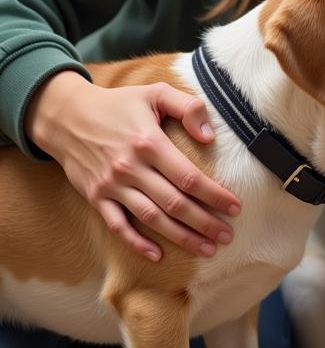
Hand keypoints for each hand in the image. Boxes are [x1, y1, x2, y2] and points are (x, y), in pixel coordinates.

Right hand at [25, 70, 240, 262]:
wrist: (66, 116)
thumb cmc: (118, 104)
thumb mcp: (155, 92)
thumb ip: (187, 107)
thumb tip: (209, 136)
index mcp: (149, 143)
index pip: (189, 177)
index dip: (215, 195)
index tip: (235, 207)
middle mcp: (131, 168)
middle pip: (175, 203)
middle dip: (205, 223)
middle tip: (227, 236)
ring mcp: (112, 185)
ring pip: (152, 218)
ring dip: (181, 237)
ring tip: (207, 249)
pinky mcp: (96, 197)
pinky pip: (118, 225)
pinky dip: (137, 243)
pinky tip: (158, 255)